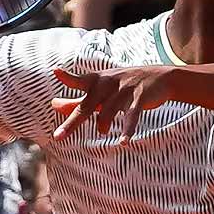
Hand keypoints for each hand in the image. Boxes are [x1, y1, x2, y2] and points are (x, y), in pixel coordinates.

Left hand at [51, 64, 176, 140]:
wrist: (160, 77)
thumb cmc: (124, 86)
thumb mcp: (101, 91)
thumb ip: (77, 100)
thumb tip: (53, 104)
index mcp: (97, 81)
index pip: (79, 81)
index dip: (68, 77)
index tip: (56, 72)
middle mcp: (108, 85)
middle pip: (87, 105)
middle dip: (72, 121)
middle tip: (59, 137)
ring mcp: (124, 91)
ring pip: (108, 110)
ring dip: (103, 122)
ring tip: (101, 131)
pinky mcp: (140, 99)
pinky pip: (132, 116)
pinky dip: (128, 129)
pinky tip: (124, 142)